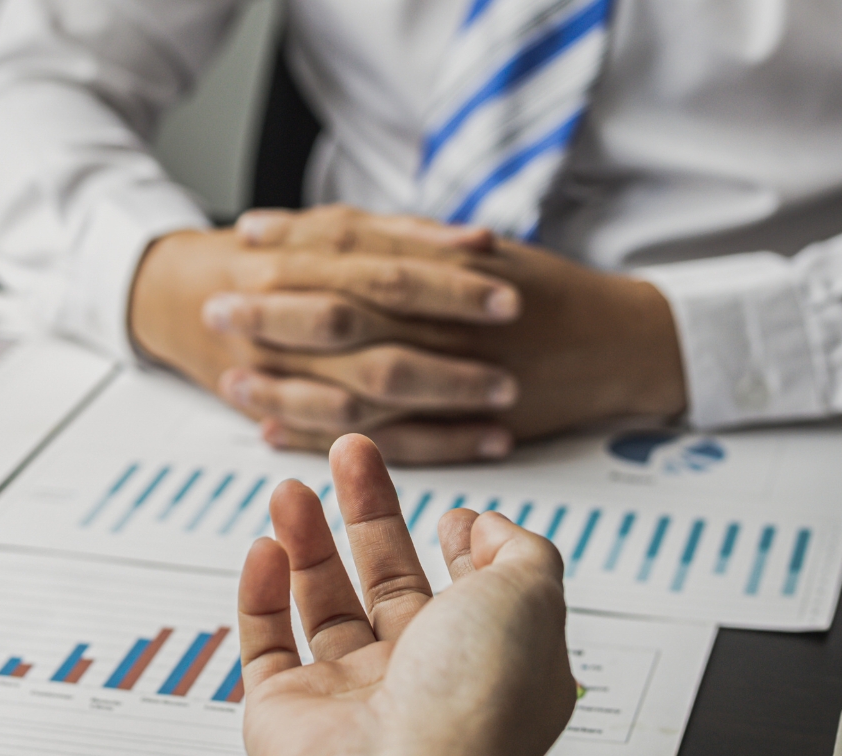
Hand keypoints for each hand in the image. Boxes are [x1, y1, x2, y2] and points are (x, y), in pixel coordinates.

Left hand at [206, 206, 686, 462]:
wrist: (625, 344)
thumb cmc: (553, 295)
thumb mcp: (484, 251)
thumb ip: (415, 242)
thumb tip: (338, 230)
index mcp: (448, 271)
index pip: (356, 252)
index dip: (295, 246)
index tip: (245, 239)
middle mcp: (446, 325)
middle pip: (341, 317)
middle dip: (273, 315)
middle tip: (217, 309)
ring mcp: (452, 382)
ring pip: (352, 385)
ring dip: (285, 383)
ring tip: (232, 382)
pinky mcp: (458, 430)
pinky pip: (377, 439)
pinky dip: (325, 436)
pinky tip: (278, 433)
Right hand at [238, 435, 575, 755]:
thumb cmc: (472, 709)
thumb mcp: (531, 599)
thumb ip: (521, 551)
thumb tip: (490, 525)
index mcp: (491, 665)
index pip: (473, 596)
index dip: (463, 549)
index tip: (449, 511)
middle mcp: (424, 682)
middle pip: (390, 582)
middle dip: (369, 513)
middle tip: (349, 456)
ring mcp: (354, 698)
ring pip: (324, 603)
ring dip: (307, 539)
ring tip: (292, 490)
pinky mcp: (289, 711)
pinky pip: (267, 643)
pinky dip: (260, 593)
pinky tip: (266, 548)